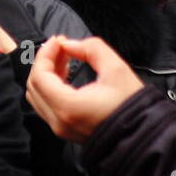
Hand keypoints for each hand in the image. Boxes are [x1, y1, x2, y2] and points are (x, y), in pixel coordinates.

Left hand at [26, 36, 144, 142]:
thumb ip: (91, 48)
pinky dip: (50, 87)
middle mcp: (58, 121)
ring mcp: (60, 129)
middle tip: (63, 47)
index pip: (40, 75)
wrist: (142, 135)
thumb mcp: (116, 68)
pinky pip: (46, 106)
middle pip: (34, 85)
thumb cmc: (131, 104)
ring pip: (37, 96)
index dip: (46, 52)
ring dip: (46, 74)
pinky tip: (66, 74)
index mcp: (68, 107)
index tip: (59, 39)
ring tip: (65, 58)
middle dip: (45, 61)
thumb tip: (70, 45)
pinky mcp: (65, 131)